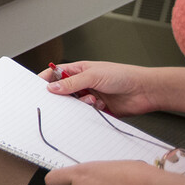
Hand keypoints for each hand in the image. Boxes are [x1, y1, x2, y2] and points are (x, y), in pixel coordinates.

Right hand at [42, 61, 157, 116]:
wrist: (145, 91)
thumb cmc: (123, 75)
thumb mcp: (93, 76)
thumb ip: (71, 83)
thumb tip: (53, 87)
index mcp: (79, 70)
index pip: (56, 74)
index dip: (46, 81)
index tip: (39, 89)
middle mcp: (83, 83)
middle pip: (63, 92)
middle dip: (63, 97)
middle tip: (64, 100)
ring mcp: (90, 96)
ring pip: (74, 104)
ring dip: (80, 104)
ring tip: (91, 101)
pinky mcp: (98, 109)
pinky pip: (86, 114)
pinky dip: (90, 111)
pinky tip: (101, 106)